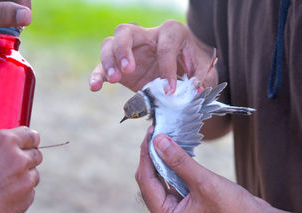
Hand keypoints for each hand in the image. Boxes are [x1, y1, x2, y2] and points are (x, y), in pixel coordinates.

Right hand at [0, 112, 41, 212]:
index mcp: (5, 141)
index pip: (31, 135)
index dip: (29, 139)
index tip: (26, 142)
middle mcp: (20, 159)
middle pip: (36, 155)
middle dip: (26, 158)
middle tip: (11, 164)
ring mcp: (26, 181)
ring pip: (33, 175)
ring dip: (24, 177)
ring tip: (3, 183)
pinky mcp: (26, 201)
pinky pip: (29, 194)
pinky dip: (21, 195)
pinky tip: (3, 197)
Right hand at [89, 20, 217, 93]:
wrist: (188, 72)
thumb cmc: (196, 67)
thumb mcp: (205, 71)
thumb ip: (202, 78)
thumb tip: (194, 88)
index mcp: (171, 33)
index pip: (165, 46)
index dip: (168, 69)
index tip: (171, 91)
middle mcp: (147, 37)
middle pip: (126, 32)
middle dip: (124, 49)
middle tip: (128, 70)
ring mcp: (131, 51)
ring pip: (109, 44)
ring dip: (109, 61)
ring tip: (115, 79)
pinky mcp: (120, 66)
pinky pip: (102, 66)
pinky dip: (97, 75)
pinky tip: (95, 87)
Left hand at [135, 131, 270, 212]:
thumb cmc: (233, 210)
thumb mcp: (203, 181)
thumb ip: (178, 161)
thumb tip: (159, 141)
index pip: (146, 180)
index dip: (146, 154)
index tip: (150, 133)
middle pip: (149, 180)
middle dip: (152, 156)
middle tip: (156, 132)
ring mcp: (174, 211)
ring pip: (160, 179)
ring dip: (162, 159)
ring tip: (163, 138)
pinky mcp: (183, 205)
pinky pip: (171, 182)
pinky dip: (172, 167)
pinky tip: (174, 152)